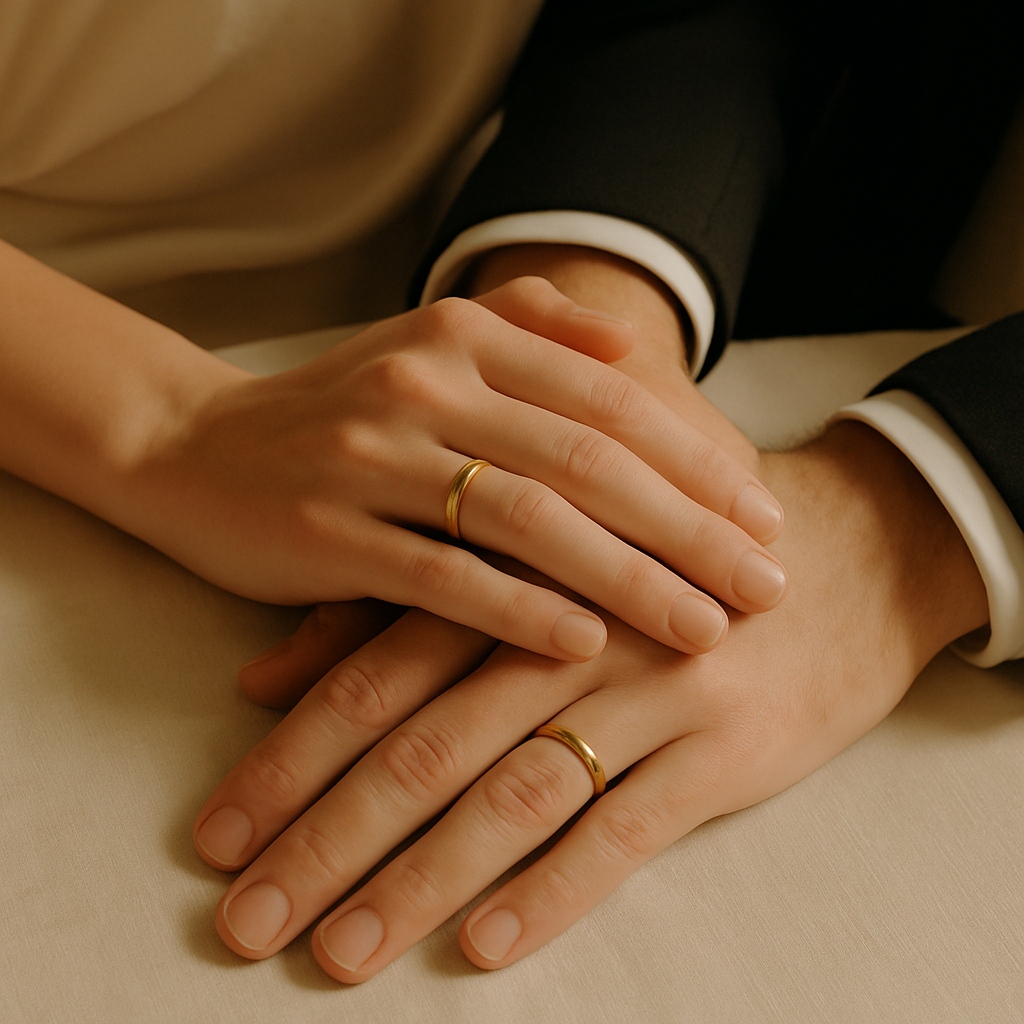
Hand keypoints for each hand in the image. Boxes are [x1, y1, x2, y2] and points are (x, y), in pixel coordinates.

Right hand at [132, 277, 784, 660]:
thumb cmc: (335, 410)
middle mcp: (422, 383)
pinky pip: (438, 576)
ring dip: (627, 578)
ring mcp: (368, 457)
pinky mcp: (322, 529)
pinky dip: (517, 609)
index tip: (767, 520)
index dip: (697, 461)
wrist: (193, 447)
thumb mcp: (428, 345)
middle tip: (770, 586)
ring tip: (706, 629)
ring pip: (525, 519)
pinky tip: (587, 644)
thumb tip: (629, 340)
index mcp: (462, 337)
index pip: (610, 401)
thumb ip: (531, 326)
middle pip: (587, 461)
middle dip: (690, 529)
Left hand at [193, 422, 986, 979]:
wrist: (838, 555)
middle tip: (245, 917)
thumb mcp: (530, 560)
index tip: (216, 836)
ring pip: (513, 796)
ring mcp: (651, 690)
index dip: (289, 760)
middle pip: (426, 746)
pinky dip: (554, 891)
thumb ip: (400, 611)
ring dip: (418, 882)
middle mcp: (569, 634)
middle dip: (326, 839)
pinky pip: (628, 829)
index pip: (374, 677)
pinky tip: (484, 948)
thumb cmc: (659, 558)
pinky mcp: (727, 746)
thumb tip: (264, 672)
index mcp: (511, 580)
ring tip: (338, 953)